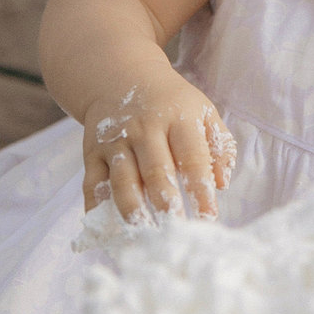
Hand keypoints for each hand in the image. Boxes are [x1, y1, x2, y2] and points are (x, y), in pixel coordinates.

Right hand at [82, 73, 235, 219]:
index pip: (193, 159)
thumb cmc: (172, 103)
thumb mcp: (203, 112)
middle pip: (155, 172)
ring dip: (133, 211)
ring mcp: (115, 141)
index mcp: (178, 119)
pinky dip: (96, 209)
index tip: (209, 218)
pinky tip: (105, 230)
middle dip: (166, 205)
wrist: (120, 77)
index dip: (201, 191)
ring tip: (144, 236)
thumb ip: (219, 146)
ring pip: (122, 181)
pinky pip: (92, 184)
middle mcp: (144, 129)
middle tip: (176, 233)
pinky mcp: (92, 152)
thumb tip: (221, 183)